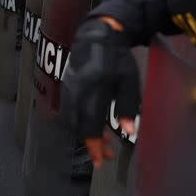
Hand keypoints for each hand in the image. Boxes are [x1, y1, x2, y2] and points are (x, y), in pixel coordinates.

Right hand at [61, 17, 139, 167]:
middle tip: (107, 154)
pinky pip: (71, 111)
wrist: (97, 35)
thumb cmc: (117, 57)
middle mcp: (77, 91)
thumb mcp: (128, 80)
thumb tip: (129, 131)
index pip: (90, 125)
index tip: (101, 160)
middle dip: (92, 144)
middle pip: (79, 126)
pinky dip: (81, 122)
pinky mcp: (66, 87)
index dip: (95, 146)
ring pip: (73, 120)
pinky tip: (95, 124)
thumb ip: (127, 106)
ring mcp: (69, 89)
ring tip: (105, 141)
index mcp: (94, 89)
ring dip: (87, 133)